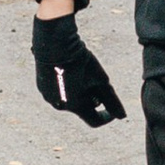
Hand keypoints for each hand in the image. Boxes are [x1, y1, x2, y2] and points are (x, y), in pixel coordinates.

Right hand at [35, 10, 125, 125]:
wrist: (55, 43)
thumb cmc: (80, 61)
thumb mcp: (100, 79)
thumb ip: (112, 100)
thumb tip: (122, 117)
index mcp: (75, 106)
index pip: (94, 120)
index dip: (107, 116)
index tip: (113, 108)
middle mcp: (60, 106)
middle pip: (82, 107)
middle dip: (92, 97)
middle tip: (95, 78)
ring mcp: (49, 97)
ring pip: (70, 98)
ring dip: (79, 90)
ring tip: (82, 70)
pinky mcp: (42, 87)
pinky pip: (59, 90)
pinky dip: (67, 85)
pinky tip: (69, 68)